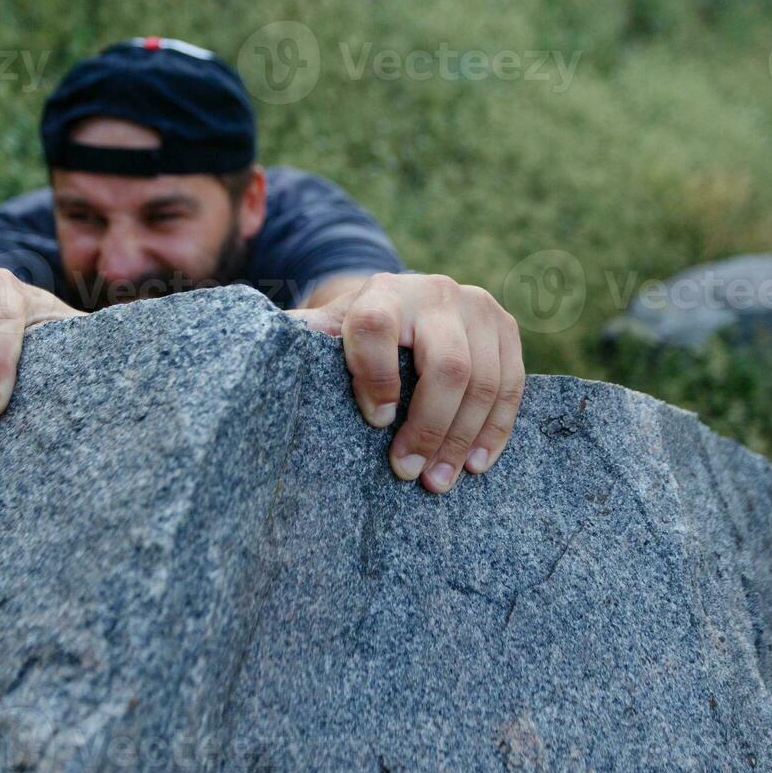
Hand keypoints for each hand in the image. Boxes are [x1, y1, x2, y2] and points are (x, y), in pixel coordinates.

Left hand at [289, 273, 525, 492]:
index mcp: (380, 294)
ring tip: (439, 480)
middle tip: (408, 472)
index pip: (374, 330)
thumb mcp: (325, 332)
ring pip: (485, 381)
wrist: (404, 304)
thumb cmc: (355, 332)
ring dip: (463, 439)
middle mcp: (433, 292)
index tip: (373, 422)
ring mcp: (477, 307)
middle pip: (447, 366)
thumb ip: (300, 341)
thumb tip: (258, 349)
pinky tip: (476, 462)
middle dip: (429, 428)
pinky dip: (495, 430)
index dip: (374, 380)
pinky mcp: (506, 328)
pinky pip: (513, 385)